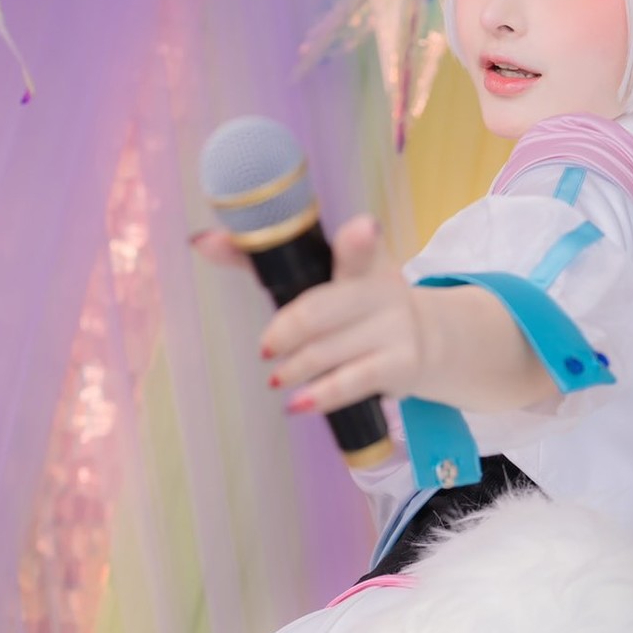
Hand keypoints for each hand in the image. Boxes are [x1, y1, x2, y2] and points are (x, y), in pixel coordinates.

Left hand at [249, 214, 429, 413]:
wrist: (431, 341)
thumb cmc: (361, 308)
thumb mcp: (328, 277)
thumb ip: (265, 260)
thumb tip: (201, 240)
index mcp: (363, 262)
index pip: (357, 248)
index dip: (359, 238)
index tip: (362, 229)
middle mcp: (383, 291)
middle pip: (321, 311)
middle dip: (286, 332)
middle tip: (266, 348)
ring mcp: (396, 328)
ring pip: (328, 351)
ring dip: (295, 369)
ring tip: (277, 378)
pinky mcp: (402, 364)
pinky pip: (351, 382)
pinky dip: (320, 396)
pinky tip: (298, 404)